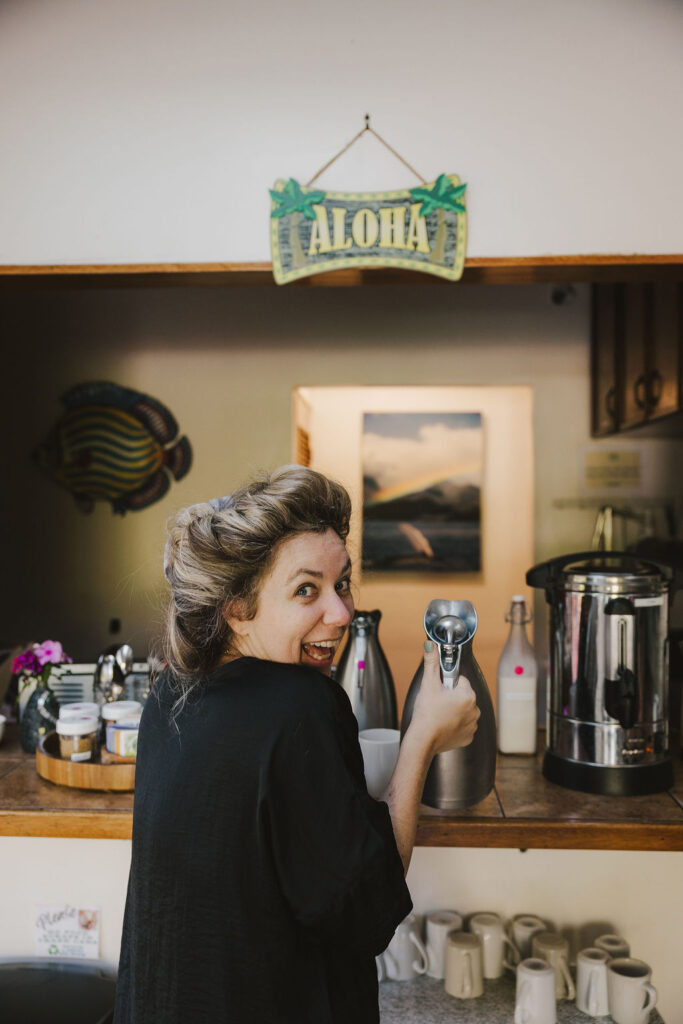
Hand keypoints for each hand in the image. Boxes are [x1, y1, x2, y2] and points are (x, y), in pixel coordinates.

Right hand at [407, 641, 479, 757]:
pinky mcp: (468, 737)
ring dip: (454, 710)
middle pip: (463, 696)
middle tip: (438, 702)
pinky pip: (463, 726)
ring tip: (440, 714)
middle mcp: (475, 710)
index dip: (447, 684)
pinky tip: (444, 725)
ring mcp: (473, 725)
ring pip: (463, 711)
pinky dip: (455, 725)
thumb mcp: (429, 684)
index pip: (460, 681)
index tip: (440, 690)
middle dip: (452, 697)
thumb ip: (432, 663)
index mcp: (468, 695)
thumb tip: (431, 646)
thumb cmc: (427, 713)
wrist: (423, 739)